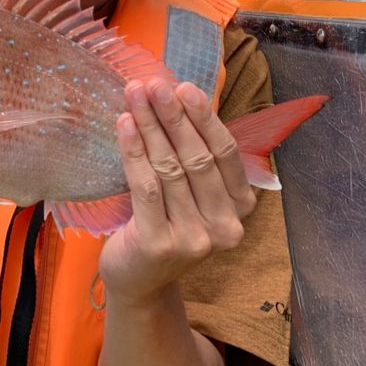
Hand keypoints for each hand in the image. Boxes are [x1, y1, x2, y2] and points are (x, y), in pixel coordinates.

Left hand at [99, 78, 256, 306]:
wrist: (139, 280)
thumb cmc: (166, 223)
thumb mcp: (192, 193)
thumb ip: (195, 155)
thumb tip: (178, 94)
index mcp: (241, 208)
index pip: (226, 153)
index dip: (204, 117)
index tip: (183, 86)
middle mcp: (225, 227)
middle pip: (197, 157)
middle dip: (173, 116)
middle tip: (153, 84)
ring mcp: (194, 239)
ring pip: (169, 168)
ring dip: (149, 125)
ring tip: (134, 95)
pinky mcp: (160, 244)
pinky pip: (146, 186)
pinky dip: (133, 150)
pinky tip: (124, 124)